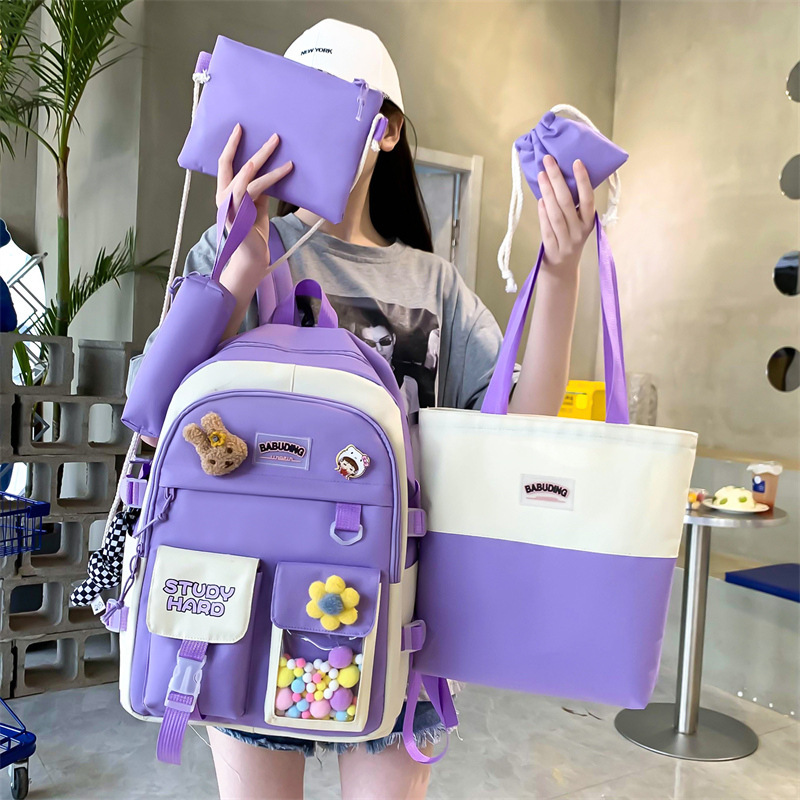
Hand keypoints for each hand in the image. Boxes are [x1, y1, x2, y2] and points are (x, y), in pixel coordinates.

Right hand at [215, 124, 293, 284]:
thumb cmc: (254, 231)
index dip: (231, 145)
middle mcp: (224, 197)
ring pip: (247, 177)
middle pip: (235, 165)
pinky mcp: (241, 215)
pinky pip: (256, 191)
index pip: (224, 164)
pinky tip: (284, 170)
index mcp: (225, 193)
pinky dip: (270, 178)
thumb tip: (270, 172)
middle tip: (273, 136)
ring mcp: (230, 206)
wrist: (253, 256)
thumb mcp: (257, 205)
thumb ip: (258, 189)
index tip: (240, 127)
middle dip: (255, 149)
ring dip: (264, 160)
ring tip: (280, 148)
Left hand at [536, 155, 594, 275]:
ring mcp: (566, 241)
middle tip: (548, 161)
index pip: (588, 199)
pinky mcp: (553, 249)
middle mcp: (579, 231)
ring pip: (556, 214)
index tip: (576, 161)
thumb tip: (560, 177)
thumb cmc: (569, 239)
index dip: (583, 180)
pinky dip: (543, 213)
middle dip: (558, 180)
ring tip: (541, 175)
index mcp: (588, 222)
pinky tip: (540, 199)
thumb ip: (574, 206)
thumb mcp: (578, 224)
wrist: (562, 269)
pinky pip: (547, 229)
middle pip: (568, 203)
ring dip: (548, 192)